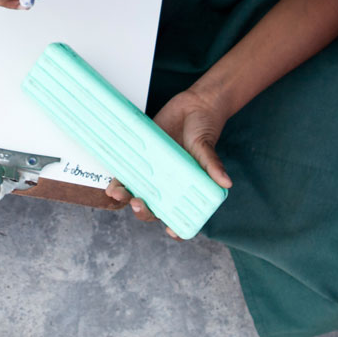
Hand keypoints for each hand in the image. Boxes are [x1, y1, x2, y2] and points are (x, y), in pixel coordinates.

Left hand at [105, 88, 233, 236]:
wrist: (194, 105)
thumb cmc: (205, 129)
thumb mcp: (207, 147)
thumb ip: (212, 165)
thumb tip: (226, 183)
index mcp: (186, 187)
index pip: (180, 214)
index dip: (176, 227)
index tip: (172, 231)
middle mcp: (168, 184)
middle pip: (154, 207)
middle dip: (144, 212)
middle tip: (140, 204)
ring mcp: (153, 172)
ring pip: (138, 193)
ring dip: (126, 198)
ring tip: (119, 194)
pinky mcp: (142, 157)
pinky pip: (127, 173)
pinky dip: (118, 181)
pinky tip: (111, 184)